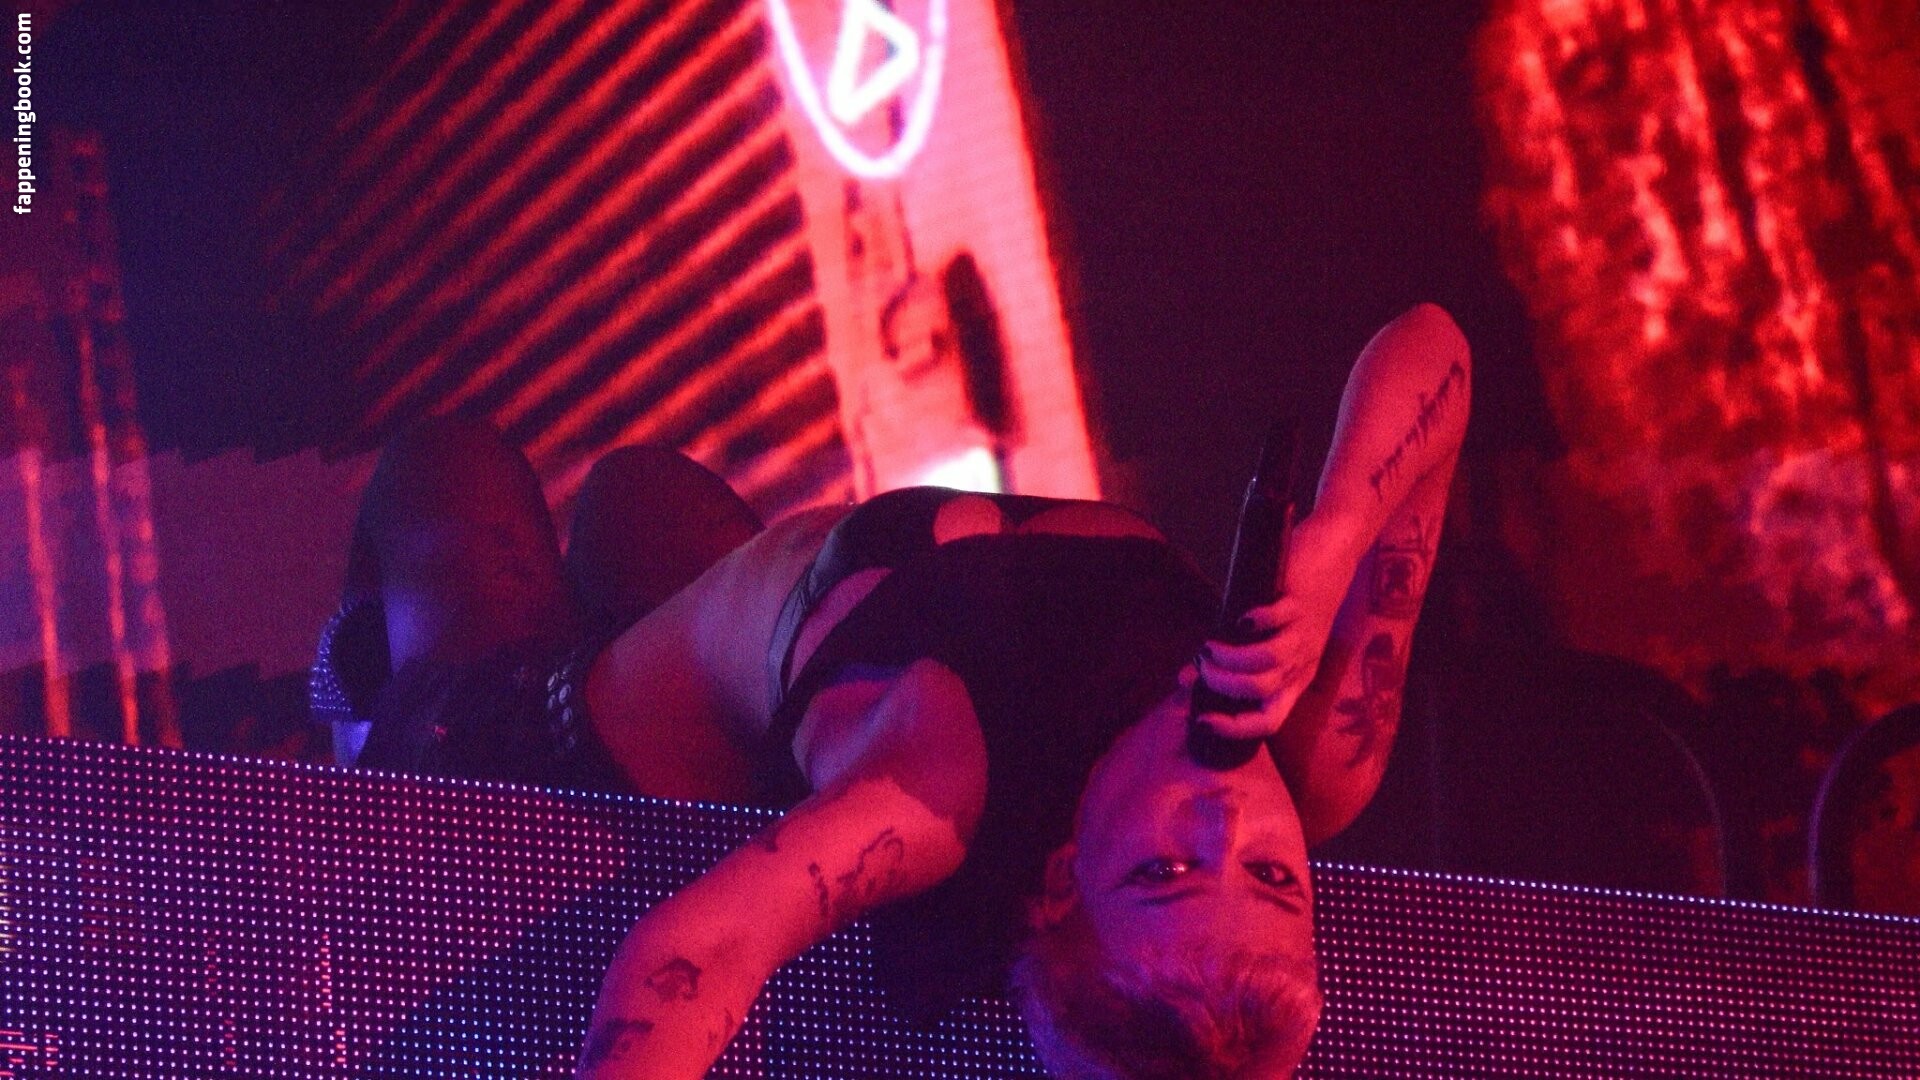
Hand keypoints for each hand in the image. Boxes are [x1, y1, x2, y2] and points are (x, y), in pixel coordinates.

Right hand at [1184, 513, 1356, 740]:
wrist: (1334, 554)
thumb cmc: (1295, 602)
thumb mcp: (1270, 639)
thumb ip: (1231, 662)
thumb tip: (1186, 680)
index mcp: (1295, 679)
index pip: (1269, 721)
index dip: (1235, 728)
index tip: (1203, 720)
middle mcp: (1301, 662)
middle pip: (1261, 692)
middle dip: (1224, 684)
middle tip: (1202, 666)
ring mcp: (1302, 633)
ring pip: (1268, 662)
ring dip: (1232, 658)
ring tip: (1210, 646)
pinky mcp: (1298, 602)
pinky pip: (1276, 620)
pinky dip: (1253, 622)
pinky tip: (1236, 619)